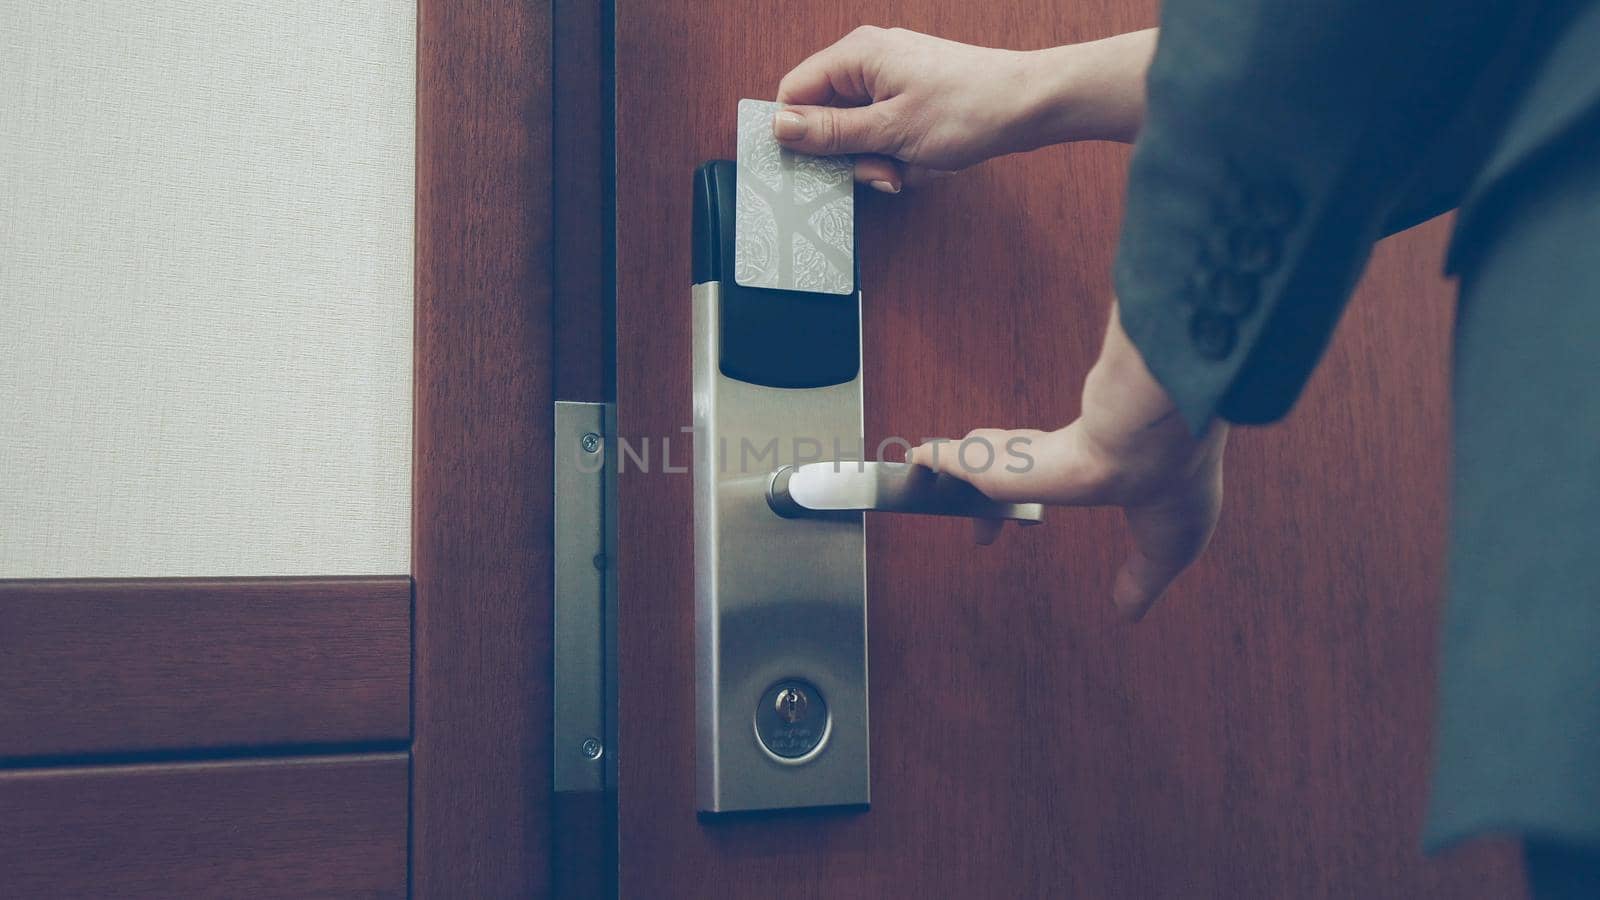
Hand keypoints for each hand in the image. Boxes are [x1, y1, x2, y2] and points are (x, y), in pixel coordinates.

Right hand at [774, 27, 1155, 191]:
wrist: (1029, 105)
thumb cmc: (967, 109)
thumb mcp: (889, 131)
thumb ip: (830, 132)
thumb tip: (779, 127)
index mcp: (856, 55)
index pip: (794, 93)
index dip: (797, 134)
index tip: (815, 167)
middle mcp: (868, 60)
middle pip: (825, 116)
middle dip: (849, 154)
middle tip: (882, 170)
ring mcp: (891, 78)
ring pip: (856, 131)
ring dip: (877, 159)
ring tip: (907, 167)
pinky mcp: (910, 96)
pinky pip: (883, 132)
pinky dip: (897, 153)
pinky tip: (921, 161)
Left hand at [908, 304, 1225, 619]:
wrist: (1162, 440)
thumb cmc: (1177, 480)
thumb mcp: (1166, 547)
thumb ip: (1143, 577)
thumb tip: (1129, 612)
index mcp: (1097, 466)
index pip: (1053, 477)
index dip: (1033, 503)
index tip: (1022, 527)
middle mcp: (1060, 450)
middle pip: (1012, 472)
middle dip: (991, 504)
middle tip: (982, 536)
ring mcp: (1029, 451)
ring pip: (984, 460)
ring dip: (962, 476)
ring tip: (937, 489)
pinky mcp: (1002, 455)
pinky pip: (958, 457)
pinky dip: (939, 459)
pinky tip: (917, 461)